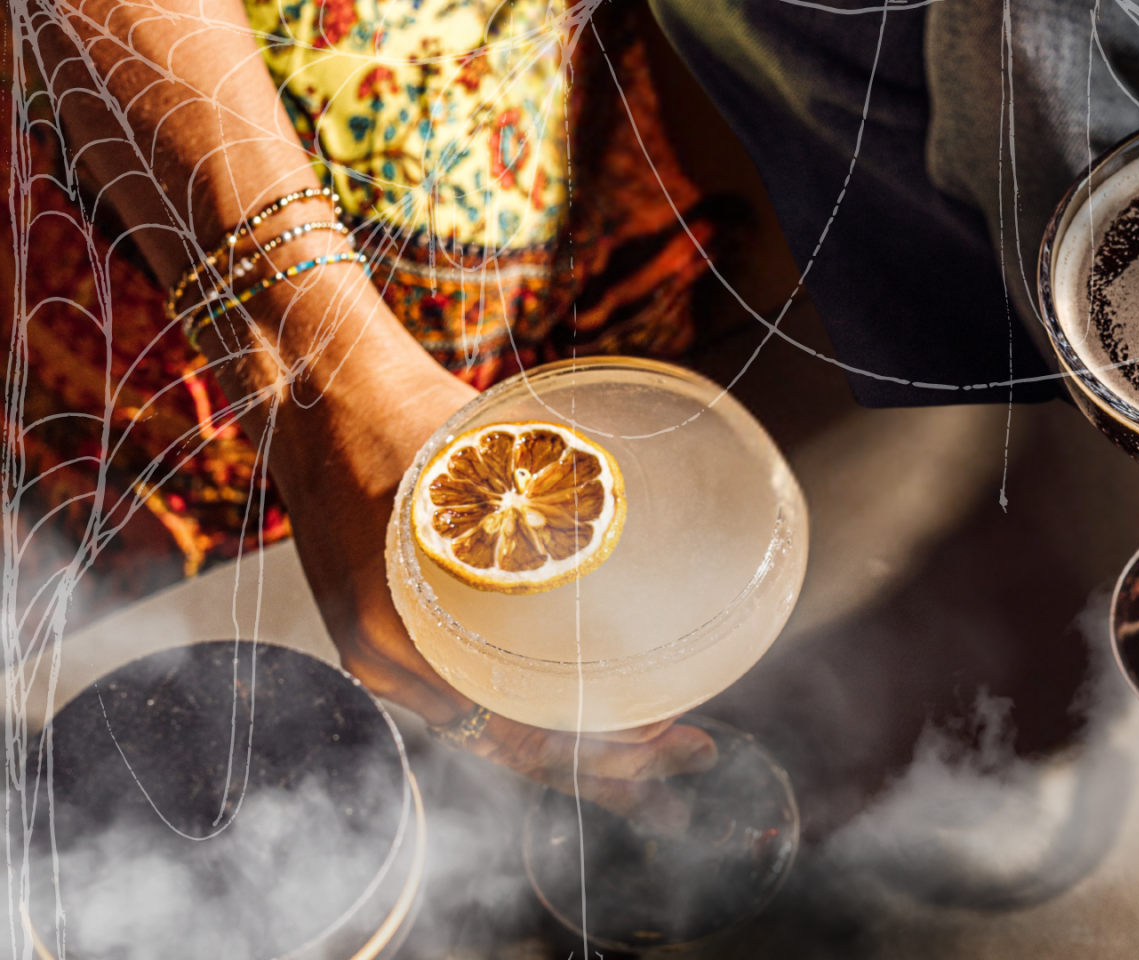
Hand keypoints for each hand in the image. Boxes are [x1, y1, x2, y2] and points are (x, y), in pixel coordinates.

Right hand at [215, 266, 714, 823]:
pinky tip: (577, 699)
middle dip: (605, 760)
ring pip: (489, 725)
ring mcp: (381, 653)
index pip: (518, 735)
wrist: (316, 395)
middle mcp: (389, 663)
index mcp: (406, 637)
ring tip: (649, 740)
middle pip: (509, 747)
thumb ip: (549, 511)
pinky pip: (463, 690)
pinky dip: (524, 704)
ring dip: (567, 736)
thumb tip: (635, 545)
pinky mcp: (384, 631)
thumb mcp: (486, 464)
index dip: (602, 751)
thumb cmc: (402, 418)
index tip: (668, 743)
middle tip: (686, 750)